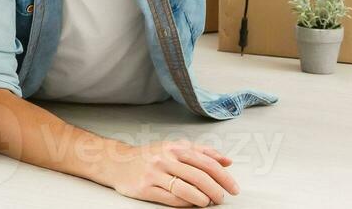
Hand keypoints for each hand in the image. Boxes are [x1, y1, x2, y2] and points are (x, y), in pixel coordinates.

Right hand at [106, 139, 237, 205]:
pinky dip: (186, 203)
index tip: (233, 188)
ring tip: (207, 202)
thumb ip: (201, 152)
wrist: (117, 162)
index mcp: (175, 148)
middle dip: (216, 190)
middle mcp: (165, 158)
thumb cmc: (149, 156)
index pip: (206, 161)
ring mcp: (154, 173)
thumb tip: (227, 161)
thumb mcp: (174, 148)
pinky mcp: (146, 188)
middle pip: (199, 176)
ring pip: (186, 189)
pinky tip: (192, 204)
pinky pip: (172, 199)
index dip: (223, 177)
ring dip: (202, 199)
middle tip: (222, 198)